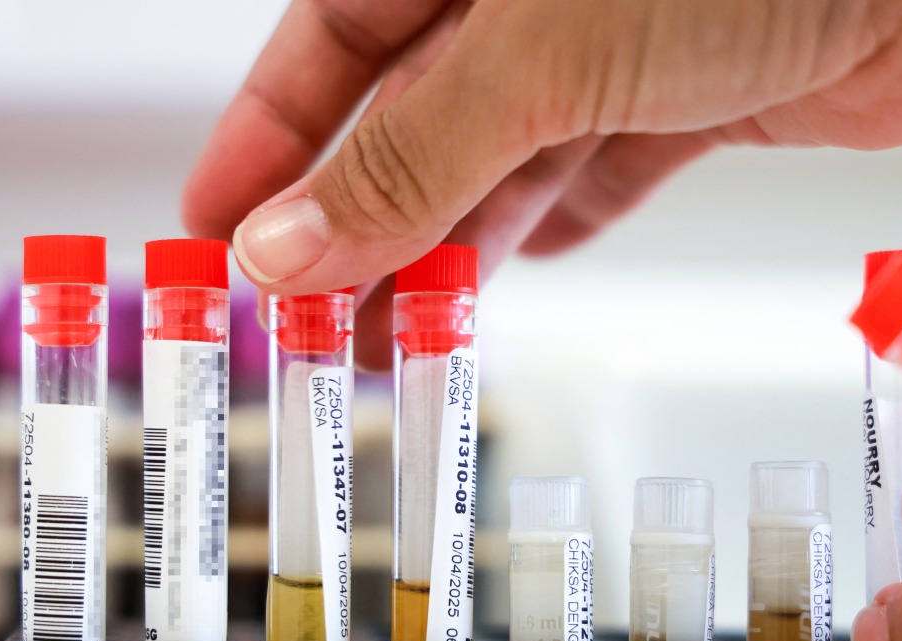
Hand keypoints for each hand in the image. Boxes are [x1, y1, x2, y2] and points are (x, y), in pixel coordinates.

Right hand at [182, 0, 901, 366]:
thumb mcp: (537, 56)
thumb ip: (409, 156)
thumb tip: (287, 240)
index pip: (331, 43)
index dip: (269, 140)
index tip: (218, 229)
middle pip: (408, 118)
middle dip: (354, 222)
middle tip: (304, 316)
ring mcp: (610, 51)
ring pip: (493, 165)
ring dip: (442, 252)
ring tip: (390, 337)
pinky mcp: (683, 108)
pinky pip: (585, 181)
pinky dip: (542, 233)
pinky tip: (503, 279)